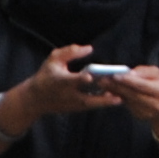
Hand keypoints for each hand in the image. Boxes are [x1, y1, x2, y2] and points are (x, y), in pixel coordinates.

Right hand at [2, 42, 125, 137]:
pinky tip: (116, 98)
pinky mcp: (76, 109)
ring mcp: (72, 104)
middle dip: (102, 98)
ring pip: (92, 105)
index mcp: (60, 81)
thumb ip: (70, 52)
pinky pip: (92, 106)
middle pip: (87, 99)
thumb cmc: (46, 75)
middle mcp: (68, 95)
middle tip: (118, 96)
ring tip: (121, 98)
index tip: (89, 78)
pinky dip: (103, 103)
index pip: (71, 81)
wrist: (37, 99)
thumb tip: (89, 48)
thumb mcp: (53, 59)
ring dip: (106, 102)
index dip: (80, 80)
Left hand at [105, 64, 158, 136]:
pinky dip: (117, 98)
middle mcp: (156, 104)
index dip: (128, 80)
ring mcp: (147, 113)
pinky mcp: (140, 117)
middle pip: (133, 94)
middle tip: (103, 79)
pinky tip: (109, 92)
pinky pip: (127, 106)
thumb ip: (144, 71)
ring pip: (127, 101)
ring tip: (102, 84)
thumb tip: (129, 72)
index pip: (142, 85)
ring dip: (114, 92)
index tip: (114, 75)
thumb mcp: (158, 74)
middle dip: (117, 86)